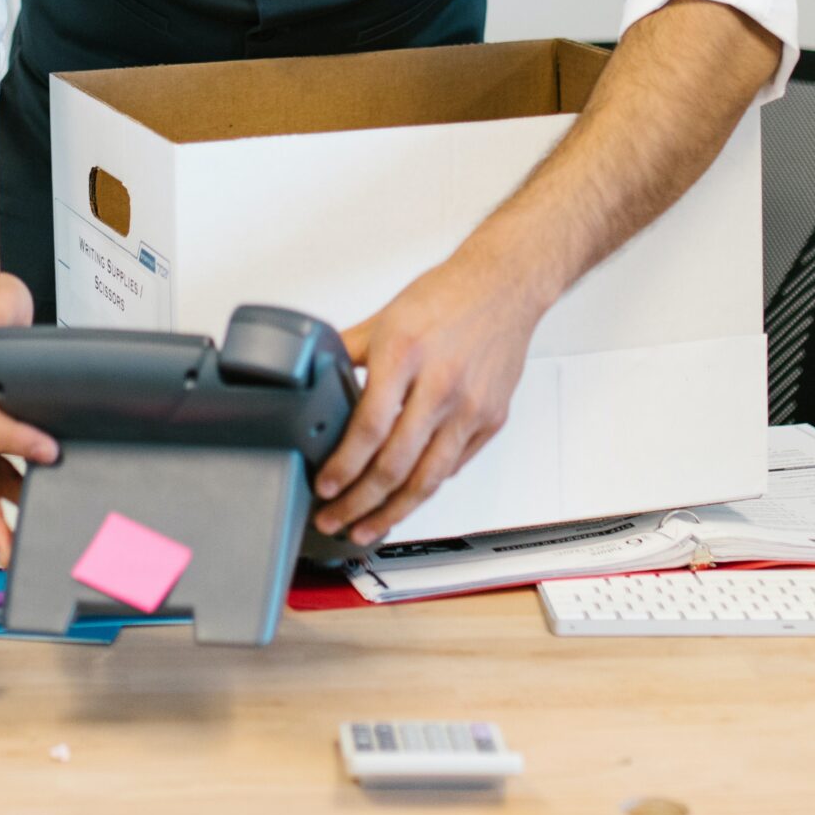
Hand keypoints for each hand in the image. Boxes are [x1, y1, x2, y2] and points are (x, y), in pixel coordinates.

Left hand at [312, 252, 551, 544]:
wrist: (506, 286)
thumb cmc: (447, 297)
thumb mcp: (385, 318)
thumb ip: (346, 351)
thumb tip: (309, 376)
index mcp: (405, 355)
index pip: (369, 428)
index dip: (344, 467)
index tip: (325, 487)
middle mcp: (441, 385)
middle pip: (396, 465)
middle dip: (359, 503)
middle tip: (335, 520)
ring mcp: (470, 407)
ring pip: (428, 478)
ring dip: (393, 512)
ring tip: (366, 528)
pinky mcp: (491, 420)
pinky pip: (453, 466)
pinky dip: (426, 487)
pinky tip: (405, 500)